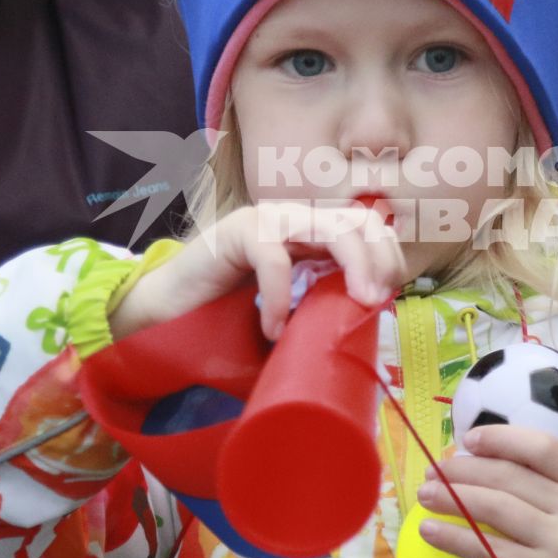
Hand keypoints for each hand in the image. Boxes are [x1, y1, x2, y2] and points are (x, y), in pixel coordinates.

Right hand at [111, 201, 404, 342]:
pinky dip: (281, 296)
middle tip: (376, 299)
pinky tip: (273, 328)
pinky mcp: (239, 231)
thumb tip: (366, 335)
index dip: (388, 254)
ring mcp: (270, 222)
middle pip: (358, 222)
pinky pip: (274, 258)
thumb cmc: (229, 317)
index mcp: (315, 237)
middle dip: (378, 257)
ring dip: (352, 265)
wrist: (168, 313)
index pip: (368, 227)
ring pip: (330, 228)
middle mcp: (298, 222)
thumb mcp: (289, 314)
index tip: (388, 295)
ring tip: (355, 304)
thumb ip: (320, 311)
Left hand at [416, 424, 557, 557]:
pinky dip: (453, 537)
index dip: (503, 438)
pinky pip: (487, 548)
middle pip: (510, 476)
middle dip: (464, 470)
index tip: (468, 440)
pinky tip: (430, 532)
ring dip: (452, 498)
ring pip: (495, 507)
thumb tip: (480, 468)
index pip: (543, 447)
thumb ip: (543, 494)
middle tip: (432, 472)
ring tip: (425, 495)